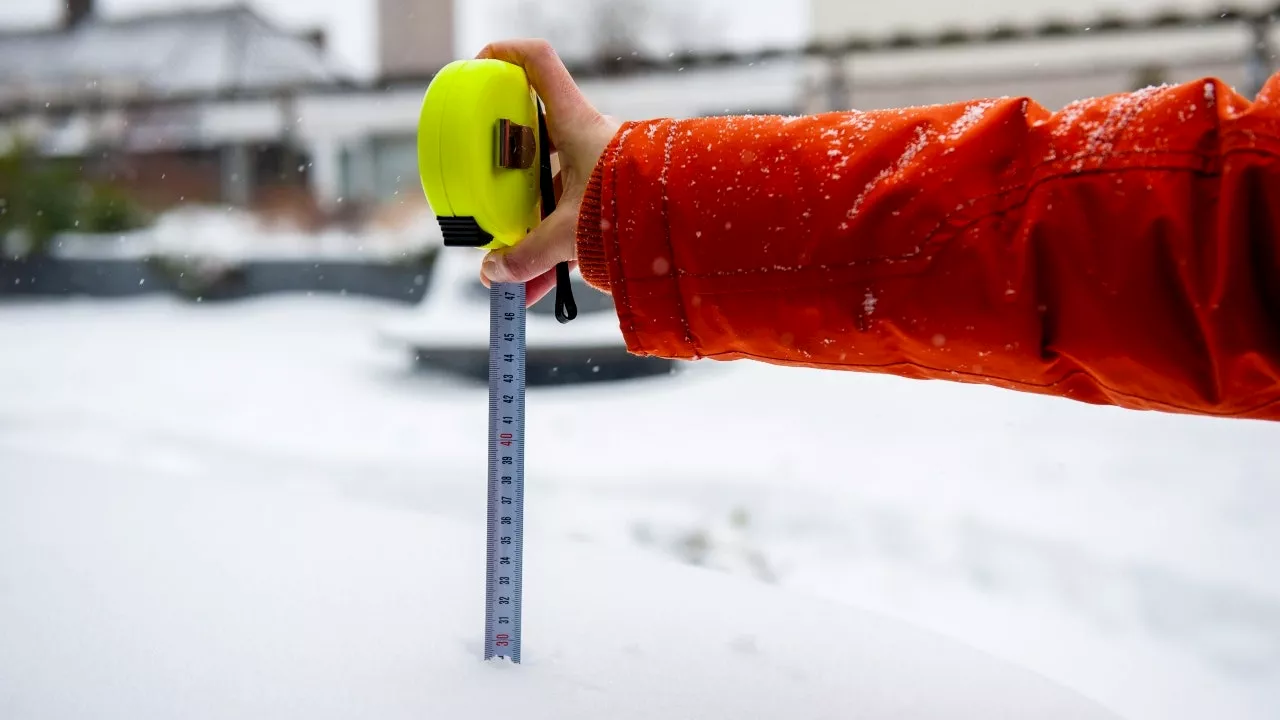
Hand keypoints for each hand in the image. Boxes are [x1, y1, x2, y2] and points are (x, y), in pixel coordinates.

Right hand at [475, 39, 620, 304]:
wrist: (689, 225)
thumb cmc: (633, 208)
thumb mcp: (568, 231)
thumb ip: (529, 253)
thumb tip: (496, 272)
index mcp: (573, 124)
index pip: (537, 64)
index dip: (505, 55)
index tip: (481, 67)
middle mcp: (587, 138)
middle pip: (536, 141)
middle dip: (510, 179)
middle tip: (490, 205)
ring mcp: (600, 168)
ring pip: (556, 191)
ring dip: (534, 230)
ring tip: (515, 274)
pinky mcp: (614, 199)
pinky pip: (576, 219)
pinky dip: (557, 249)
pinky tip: (543, 287)